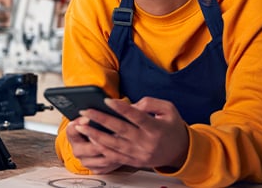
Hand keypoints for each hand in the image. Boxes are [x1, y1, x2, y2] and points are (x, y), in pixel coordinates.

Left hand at [72, 97, 188, 172]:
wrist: (180, 152)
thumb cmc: (172, 127)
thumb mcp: (168, 109)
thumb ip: (150, 103)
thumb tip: (130, 104)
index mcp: (155, 128)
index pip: (136, 117)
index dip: (121, 108)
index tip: (107, 100)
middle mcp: (145, 142)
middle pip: (120, 130)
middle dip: (100, 120)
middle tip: (85, 111)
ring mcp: (138, 154)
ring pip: (113, 145)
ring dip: (95, 135)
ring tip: (81, 126)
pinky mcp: (133, 161)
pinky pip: (114, 156)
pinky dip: (102, 148)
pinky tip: (91, 140)